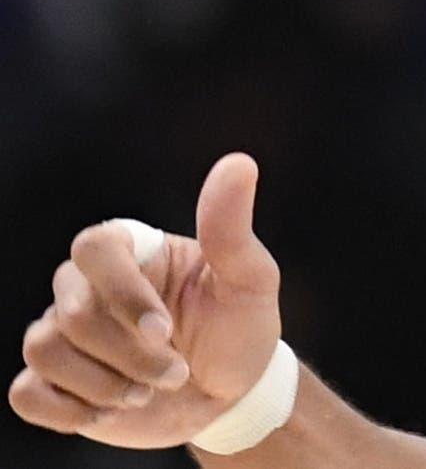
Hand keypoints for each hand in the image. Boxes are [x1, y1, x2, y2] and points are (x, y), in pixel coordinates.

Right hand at [10, 153, 283, 448]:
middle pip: (72, 312)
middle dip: (130, 353)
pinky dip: (70, 409)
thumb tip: (239, 164)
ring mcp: (66, 334)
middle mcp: (89, 286)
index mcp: (133, 252)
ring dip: (105, 383)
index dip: (121, 292)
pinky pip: (26, 393)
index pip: (93, 248)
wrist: (232, 394)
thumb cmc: (239, 327)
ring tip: (150, 391)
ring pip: (44, 349)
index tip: (164, 329)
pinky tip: (112, 409)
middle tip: (177, 372)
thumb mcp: (250, 279)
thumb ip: (231, 228)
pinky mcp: (54, 381)